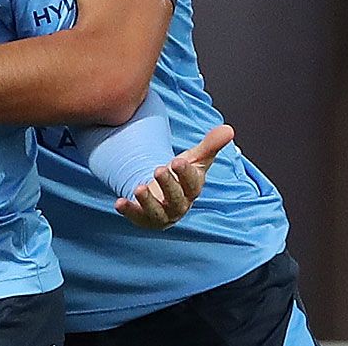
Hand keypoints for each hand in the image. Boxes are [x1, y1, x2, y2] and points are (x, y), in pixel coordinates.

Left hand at [115, 124, 234, 228]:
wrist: (164, 192)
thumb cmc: (182, 175)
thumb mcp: (194, 159)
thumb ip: (209, 145)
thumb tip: (228, 129)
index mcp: (192, 189)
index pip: (193, 184)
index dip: (186, 173)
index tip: (178, 161)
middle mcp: (179, 205)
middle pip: (176, 198)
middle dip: (168, 185)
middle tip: (158, 169)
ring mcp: (162, 213)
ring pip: (157, 212)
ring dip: (148, 201)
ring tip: (139, 188)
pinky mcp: (144, 218)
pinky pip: (137, 217)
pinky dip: (129, 210)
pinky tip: (119, 202)